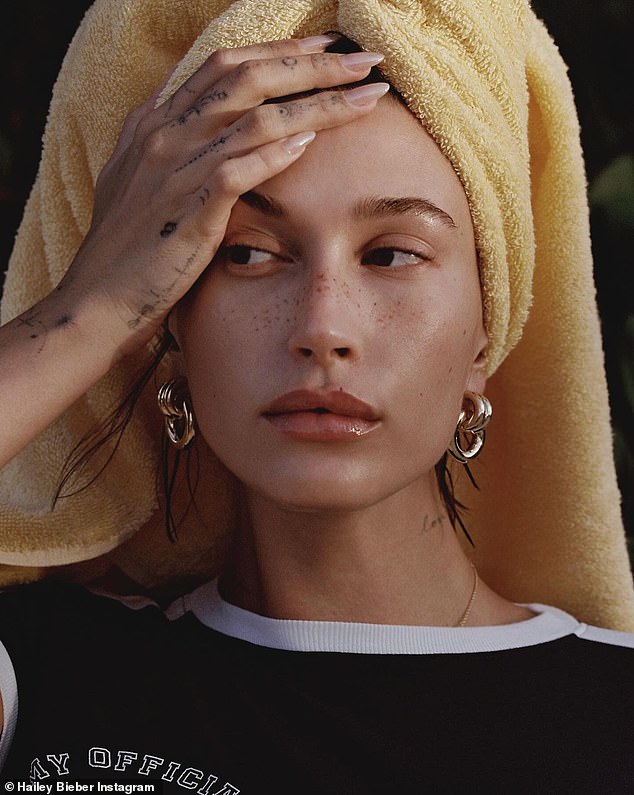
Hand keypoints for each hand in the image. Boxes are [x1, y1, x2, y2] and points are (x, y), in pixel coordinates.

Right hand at [64, 35, 386, 354]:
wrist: (99, 300)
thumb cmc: (128, 247)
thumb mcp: (138, 180)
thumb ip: (169, 142)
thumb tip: (198, 110)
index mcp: (157, 123)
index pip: (225, 66)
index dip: (278, 50)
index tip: (326, 47)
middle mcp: (166, 136)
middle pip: (248, 78)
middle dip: (312, 64)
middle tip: (362, 60)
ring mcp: (175, 171)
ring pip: (255, 118)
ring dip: (318, 103)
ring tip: (366, 97)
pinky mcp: (188, 213)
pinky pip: (238, 171)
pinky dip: (276, 153)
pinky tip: (311, 142)